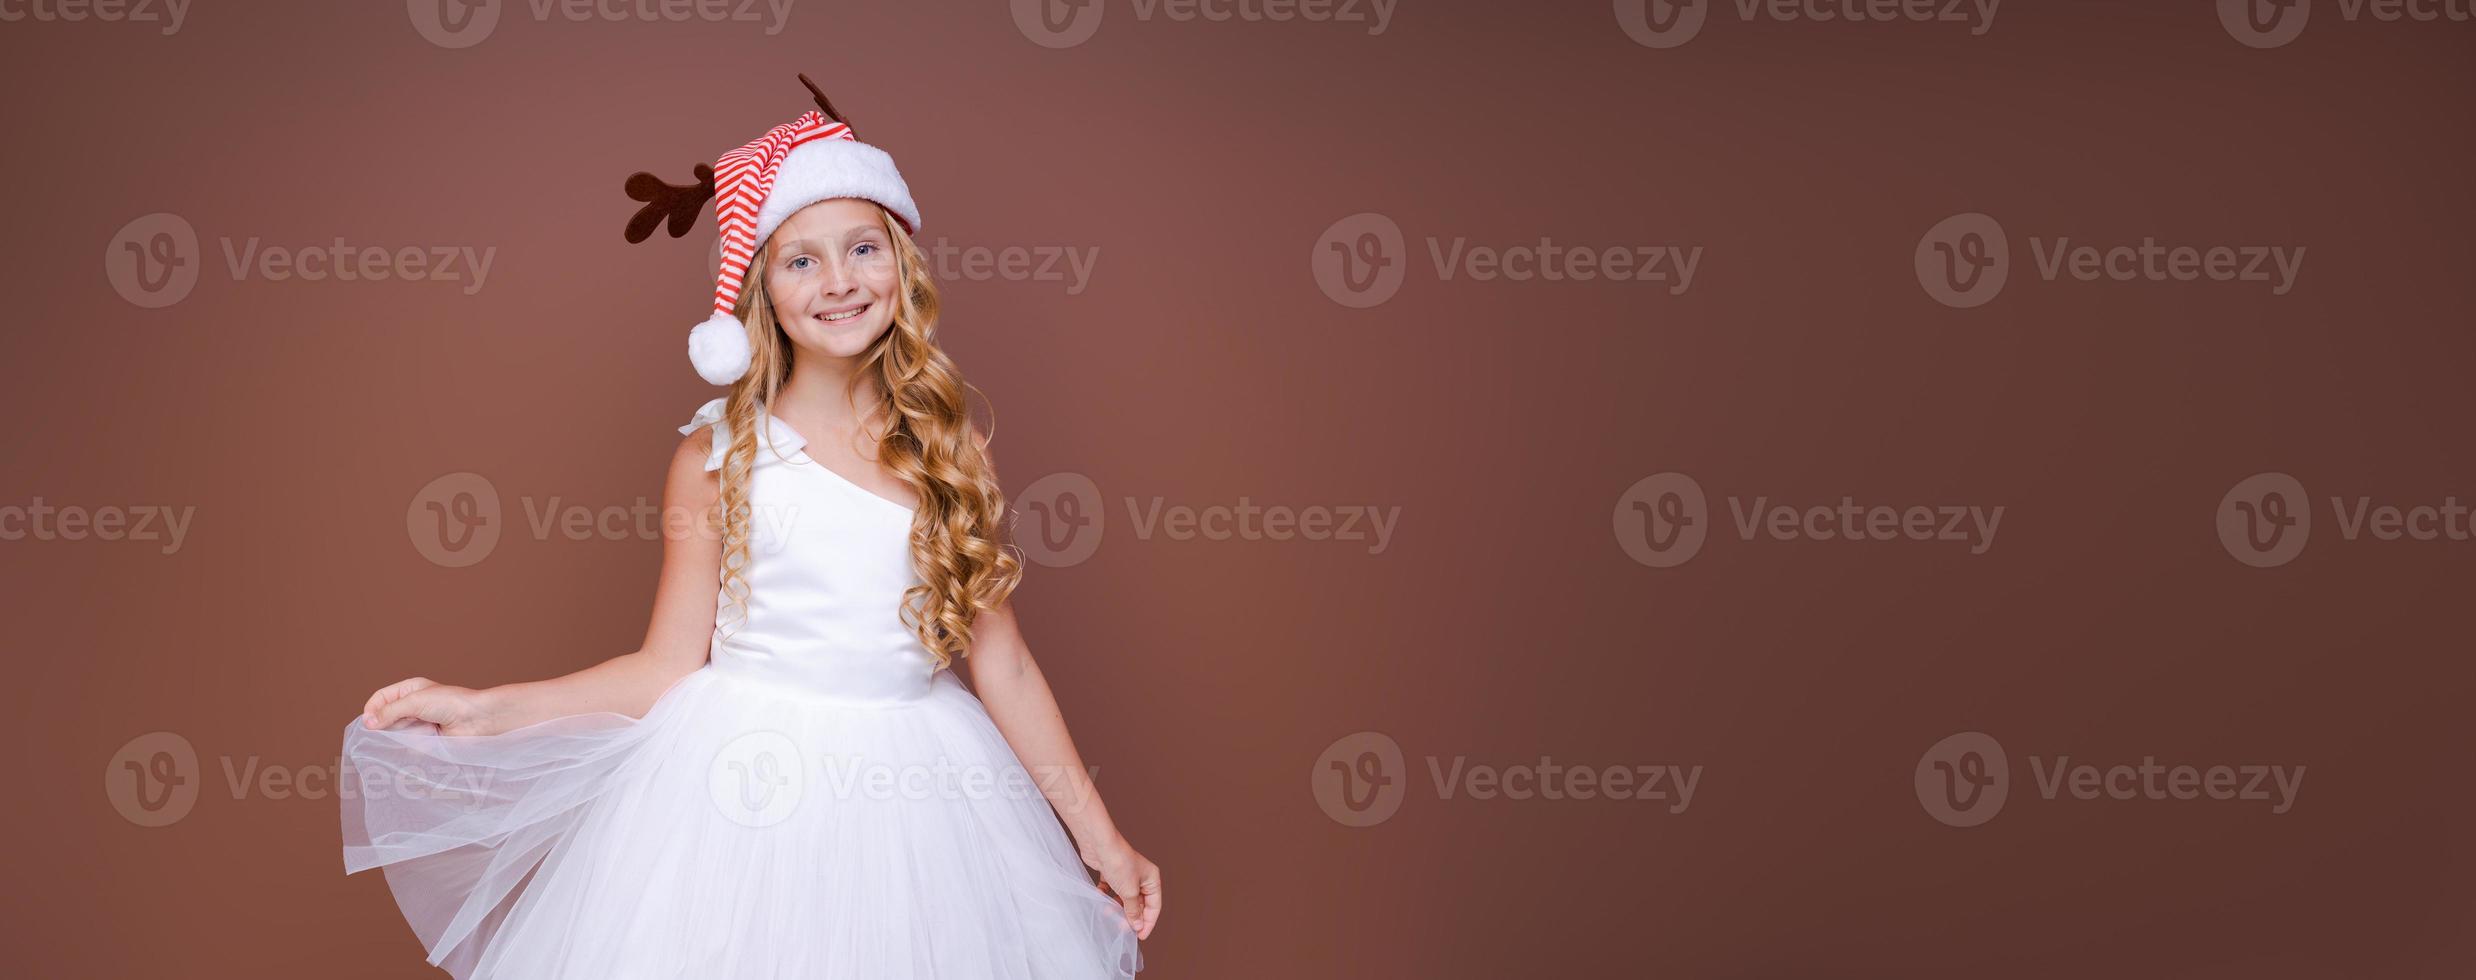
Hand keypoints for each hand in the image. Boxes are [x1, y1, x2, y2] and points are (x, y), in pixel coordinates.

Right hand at [361, 677, 498, 735]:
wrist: (478, 720)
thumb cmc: (450, 703)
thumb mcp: (415, 702)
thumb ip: (390, 712)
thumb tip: (367, 723)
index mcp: (409, 690)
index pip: (380, 699)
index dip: (371, 710)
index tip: (369, 724)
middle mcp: (412, 706)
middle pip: (385, 718)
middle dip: (385, 725)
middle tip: (391, 731)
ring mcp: (419, 723)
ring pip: (395, 733)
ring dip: (398, 737)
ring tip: (409, 737)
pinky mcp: (426, 739)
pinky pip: (408, 745)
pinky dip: (408, 747)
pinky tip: (413, 746)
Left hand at [1081, 836, 1160, 939]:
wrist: (1099, 845)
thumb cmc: (1119, 863)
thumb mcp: (1129, 892)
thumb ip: (1133, 911)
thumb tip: (1137, 925)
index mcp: (1152, 879)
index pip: (1154, 906)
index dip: (1148, 922)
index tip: (1139, 935)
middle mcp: (1141, 877)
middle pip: (1139, 903)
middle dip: (1130, 916)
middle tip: (1122, 928)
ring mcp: (1126, 875)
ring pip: (1124, 898)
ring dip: (1117, 907)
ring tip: (1108, 913)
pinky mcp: (1112, 873)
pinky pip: (1111, 890)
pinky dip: (1107, 896)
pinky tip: (1101, 897)